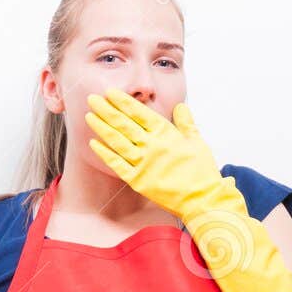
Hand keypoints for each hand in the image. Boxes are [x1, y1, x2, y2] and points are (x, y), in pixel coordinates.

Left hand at [84, 88, 248, 224]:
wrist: (202, 199)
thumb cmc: (201, 171)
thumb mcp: (197, 142)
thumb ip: (187, 122)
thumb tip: (181, 106)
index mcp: (166, 134)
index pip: (140, 113)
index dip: (123, 102)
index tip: (110, 92)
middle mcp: (152, 146)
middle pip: (124, 124)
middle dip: (107, 110)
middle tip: (92, 99)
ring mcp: (143, 163)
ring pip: (117, 142)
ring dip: (102, 128)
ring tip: (90, 116)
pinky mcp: (138, 181)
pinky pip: (117, 165)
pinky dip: (105, 153)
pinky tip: (93, 143)